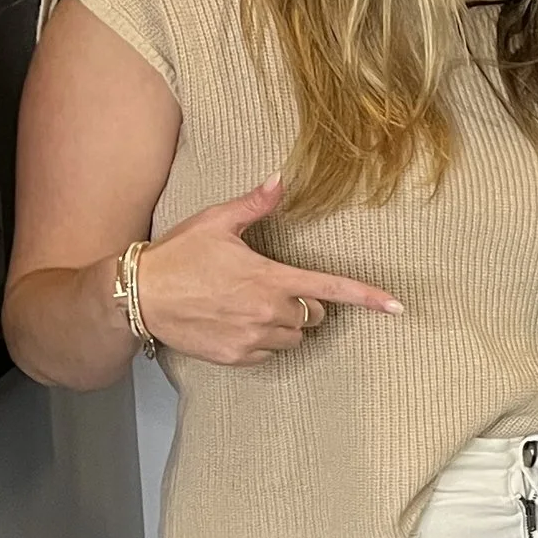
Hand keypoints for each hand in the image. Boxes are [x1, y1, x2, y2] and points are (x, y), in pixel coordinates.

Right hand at [127, 180, 401, 365]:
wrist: (139, 297)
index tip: (398, 307)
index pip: (332, 289)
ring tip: (251, 305)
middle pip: (314, 314)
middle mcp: (268, 313)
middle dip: (304, 302)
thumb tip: (280, 180)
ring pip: (294, 337)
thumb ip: (255, 205)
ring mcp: (254, 339)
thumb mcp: (217, 222)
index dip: (369, 298)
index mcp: (271, 278)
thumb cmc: (178, 256)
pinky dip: (263, 341)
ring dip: (286, 324)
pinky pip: (269, 353)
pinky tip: (237, 323)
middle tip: (271, 286)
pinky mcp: (238, 357)